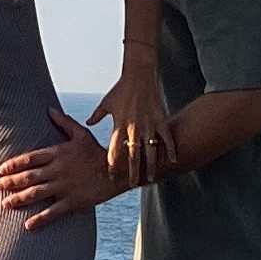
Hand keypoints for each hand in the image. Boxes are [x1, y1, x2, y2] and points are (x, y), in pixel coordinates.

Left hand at [0, 112, 115, 232]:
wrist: (117, 171)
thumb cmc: (97, 152)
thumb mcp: (81, 134)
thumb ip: (64, 122)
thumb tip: (50, 109)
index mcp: (58, 153)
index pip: (30, 158)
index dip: (14, 164)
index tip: (1, 170)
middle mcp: (58, 170)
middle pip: (30, 176)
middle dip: (12, 182)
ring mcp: (65, 186)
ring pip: (37, 193)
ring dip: (20, 199)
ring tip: (5, 204)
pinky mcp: (73, 201)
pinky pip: (53, 212)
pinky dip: (40, 219)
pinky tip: (27, 226)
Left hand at [101, 66, 174, 185]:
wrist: (140, 74)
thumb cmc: (122, 89)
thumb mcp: (107, 102)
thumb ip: (97, 115)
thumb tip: (88, 123)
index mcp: (119, 124)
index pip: (115, 149)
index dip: (113, 164)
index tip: (111, 176)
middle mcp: (134, 127)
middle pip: (133, 154)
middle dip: (132, 171)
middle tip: (131, 185)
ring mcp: (149, 124)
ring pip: (151, 150)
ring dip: (151, 166)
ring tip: (151, 178)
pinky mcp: (160, 119)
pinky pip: (166, 138)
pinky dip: (170, 150)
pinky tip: (172, 161)